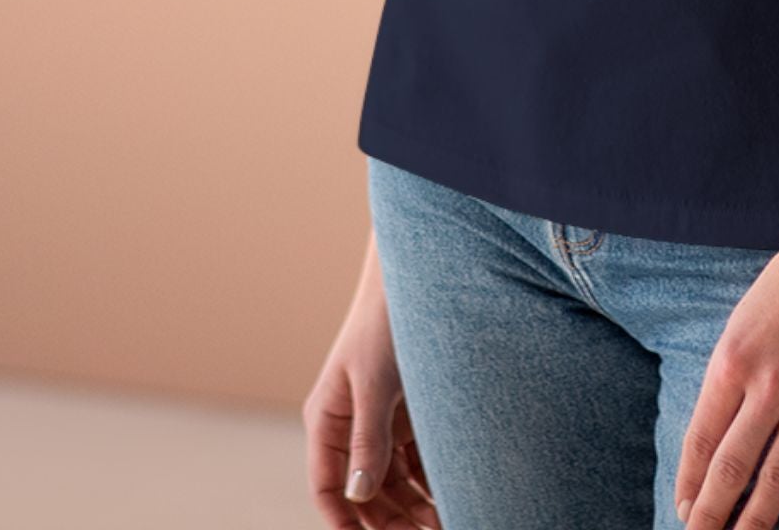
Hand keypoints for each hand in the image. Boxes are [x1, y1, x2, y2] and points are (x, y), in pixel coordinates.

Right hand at [302, 273, 441, 529]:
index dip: (344, 524)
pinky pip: (416, 460)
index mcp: (327, 420)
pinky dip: (430, 481)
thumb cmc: (384, 321)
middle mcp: (350, 427)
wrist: (418, 273)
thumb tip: (357, 494)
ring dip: (414, 507)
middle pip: (365, 493)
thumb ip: (367, 439)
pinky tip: (451, 496)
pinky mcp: (409, 412)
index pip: (326, 489)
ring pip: (393, 482)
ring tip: (444, 523)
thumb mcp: (374, 382)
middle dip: (391, 522)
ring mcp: (381, 421)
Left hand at [672, 227, 778, 529]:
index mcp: (733, 360)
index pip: (702, 439)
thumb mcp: (742, 321)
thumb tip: (715, 436)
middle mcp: (770, 383)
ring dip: (759, 521)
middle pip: (734, 468)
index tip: (685, 511)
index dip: (691, 483)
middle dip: (713, 516)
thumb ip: (730, 375)